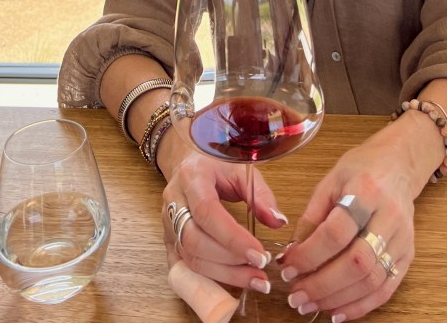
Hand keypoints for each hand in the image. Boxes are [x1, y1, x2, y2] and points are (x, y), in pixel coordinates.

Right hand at [161, 150, 286, 291]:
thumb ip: (260, 194)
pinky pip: (182, 268)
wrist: (189, 161)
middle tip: (260, 269)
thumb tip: (279, 222)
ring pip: (189, 258)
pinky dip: (205, 281)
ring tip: (254, 279)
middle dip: (229, 261)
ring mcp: (167, 223)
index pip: (207, 212)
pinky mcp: (168, 240)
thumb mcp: (241, 169)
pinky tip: (229, 286)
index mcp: (192, 177)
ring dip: (223, 275)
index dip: (233, 238)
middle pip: (194, 240)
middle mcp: (173, 201)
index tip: (260, 255)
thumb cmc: (217, 165)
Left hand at [278, 125, 421, 319]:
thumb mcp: (330, 180)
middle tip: (295, 295)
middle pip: (356, 262)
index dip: (309, 254)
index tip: (287, 267)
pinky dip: (361, 306)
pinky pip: (386, 289)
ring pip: (371, 280)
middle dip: (322, 285)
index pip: (335, 232)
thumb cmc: (361, 169)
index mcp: (365, 190)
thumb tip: (292, 253)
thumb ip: (312, 216)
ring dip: (337, 299)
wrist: (398, 163)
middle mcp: (389, 216)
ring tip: (310, 304)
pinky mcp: (408, 255)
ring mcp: (402, 239)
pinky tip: (337, 311)